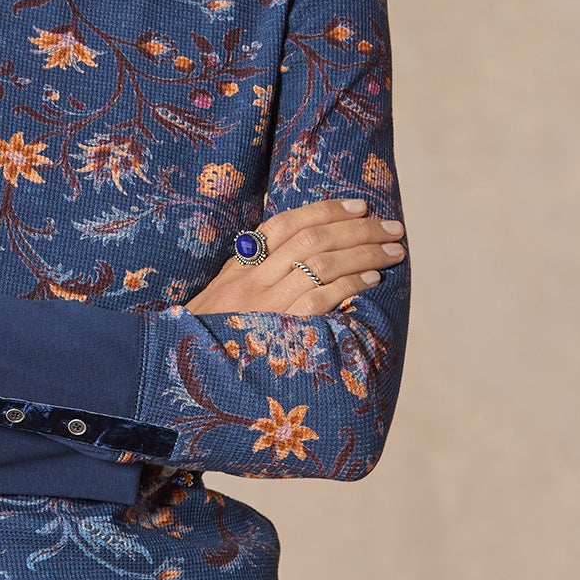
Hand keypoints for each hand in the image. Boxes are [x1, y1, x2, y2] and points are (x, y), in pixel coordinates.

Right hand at [183, 197, 403, 316]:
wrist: (186, 373)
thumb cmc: (209, 337)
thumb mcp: (221, 297)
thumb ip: (252, 274)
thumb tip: (296, 253)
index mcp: (239, 266)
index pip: (284, 224)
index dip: (325, 210)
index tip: (359, 206)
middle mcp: (251, 280)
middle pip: (311, 239)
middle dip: (358, 229)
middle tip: (392, 226)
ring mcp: (264, 304)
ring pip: (321, 263)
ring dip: (364, 253)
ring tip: (393, 250)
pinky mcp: (278, 330)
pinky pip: (321, 298)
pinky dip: (351, 284)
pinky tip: (373, 280)